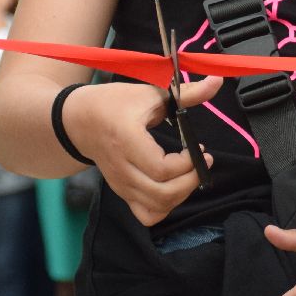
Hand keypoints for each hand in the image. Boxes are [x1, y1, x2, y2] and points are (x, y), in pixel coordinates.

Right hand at [62, 78, 221, 225]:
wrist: (78, 121)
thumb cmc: (114, 104)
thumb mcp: (149, 93)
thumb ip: (187, 93)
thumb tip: (218, 81)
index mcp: (127, 141)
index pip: (162, 169)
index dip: (187, 164)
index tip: (198, 148)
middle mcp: (122, 168)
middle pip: (162, 194)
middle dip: (191, 182)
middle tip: (201, 163)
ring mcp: (121, 185)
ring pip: (156, 208)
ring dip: (182, 195)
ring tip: (189, 174)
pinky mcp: (122, 193)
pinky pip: (146, 214)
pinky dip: (165, 207)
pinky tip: (173, 188)